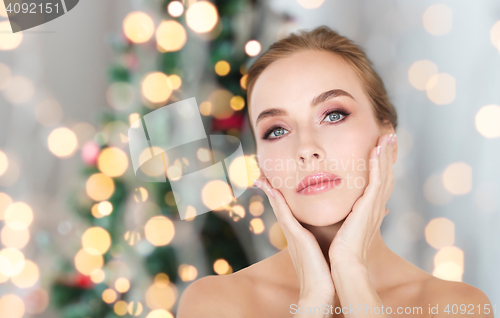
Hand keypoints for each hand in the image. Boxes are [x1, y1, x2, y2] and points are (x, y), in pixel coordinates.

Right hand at [254, 176, 334, 303]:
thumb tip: (333, 233)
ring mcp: (292, 235)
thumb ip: (322, 241)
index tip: (275, 183)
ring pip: (279, 208)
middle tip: (261, 175)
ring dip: (270, 192)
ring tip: (262, 177)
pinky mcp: (297, 237)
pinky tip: (273, 189)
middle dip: (270, 191)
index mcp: (298, 236)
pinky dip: (277, 202)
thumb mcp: (321, 252)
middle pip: (279, 207)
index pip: (288, 212)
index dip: (281, 197)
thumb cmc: (323, 274)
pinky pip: (285, 215)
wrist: (319, 292)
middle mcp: (292, 234)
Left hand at [328, 133, 396, 268]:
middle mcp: (377, 206)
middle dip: (388, 154)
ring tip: (387, 135)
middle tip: (390, 135)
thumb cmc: (343, 249)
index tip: (382, 146)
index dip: (383, 164)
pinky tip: (376, 150)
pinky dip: (377, 164)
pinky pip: (376, 181)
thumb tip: (357, 208)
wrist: (345, 264)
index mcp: (371, 209)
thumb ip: (352, 214)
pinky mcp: (369, 208)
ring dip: (385, 154)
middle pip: (386, 174)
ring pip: (384, 174)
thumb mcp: (349, 226)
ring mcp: (375, 206)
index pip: (380, 181)